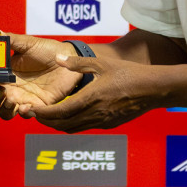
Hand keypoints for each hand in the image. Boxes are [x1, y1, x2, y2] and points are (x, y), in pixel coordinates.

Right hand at [0, 33, 82, 119]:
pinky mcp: (38, 105)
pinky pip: (25, 115)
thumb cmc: (46, 49)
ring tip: (11, 99)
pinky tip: (27, 104)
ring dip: (4, 109)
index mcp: (5, 73)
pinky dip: (23, 113)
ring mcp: (23, 98)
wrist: (68, 59)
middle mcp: (11, 88)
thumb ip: (10, 40)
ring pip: (4, 113)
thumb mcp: (26, 43)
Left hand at [23, 50, 155, 132]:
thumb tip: (58, 58)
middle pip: (64, 125)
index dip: (44, 114)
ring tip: (48, 116)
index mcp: (91, 99)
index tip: (33, 110)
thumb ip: (78, 63)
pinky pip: (85, 127)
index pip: (61, 113)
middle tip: (35, 114)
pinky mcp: (110, 124)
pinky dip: (72, 124)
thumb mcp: (102, 63)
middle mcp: (95, 114)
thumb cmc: (129, 73)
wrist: (153, 89)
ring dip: (59, 124)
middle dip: (47, 122)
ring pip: (74, 129)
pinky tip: (70, 115)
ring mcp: (103, 122)